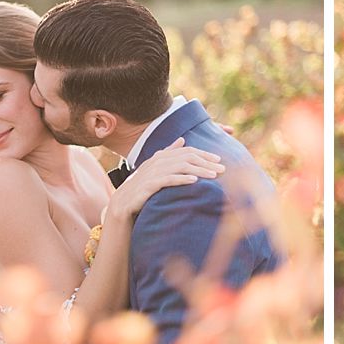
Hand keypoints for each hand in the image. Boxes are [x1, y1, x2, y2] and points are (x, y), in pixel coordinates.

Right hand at [107, 137, 223, 218]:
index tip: (219, 160)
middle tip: (222, 169)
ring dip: (199, 170)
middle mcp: (156, 162)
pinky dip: (181, 178)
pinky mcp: (148, 185)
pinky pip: (167, 180)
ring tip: (213, 175)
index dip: (203, 154)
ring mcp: (151, 173)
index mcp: (159, 157)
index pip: (186, 151)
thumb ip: (168, 153)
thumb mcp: (155, 169)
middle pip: (186, 157)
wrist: (121, 204)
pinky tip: (194, 180)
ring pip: (179, 167)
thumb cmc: (141, 187)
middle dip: (206, 162)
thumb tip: (182, 139)